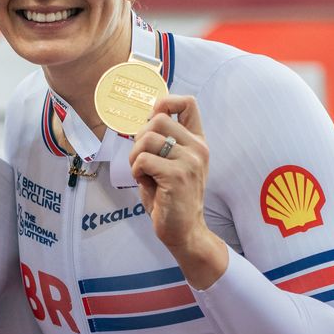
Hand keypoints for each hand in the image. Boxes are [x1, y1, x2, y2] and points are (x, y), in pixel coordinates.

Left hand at [129, 95, 226, 287]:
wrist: (184, 230)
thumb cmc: (170, 196)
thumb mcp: (169, 163)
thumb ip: (162, 141)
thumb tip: (144, 116)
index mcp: (197, 141)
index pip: (188, 103)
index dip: (165, 103)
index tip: (151, 120)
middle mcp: (198, 148)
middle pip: (158, 118)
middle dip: (139, 137)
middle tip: (141, 159)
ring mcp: (190, 161)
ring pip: (147, 138)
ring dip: (135, 156)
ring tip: (143, 173)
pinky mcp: (177, 176)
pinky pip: (142, 160)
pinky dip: (136, 171)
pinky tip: (145, 183)